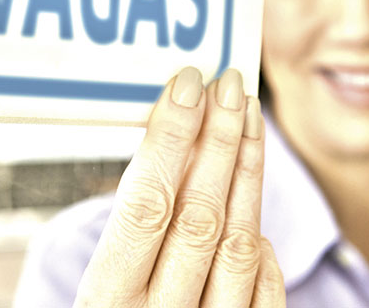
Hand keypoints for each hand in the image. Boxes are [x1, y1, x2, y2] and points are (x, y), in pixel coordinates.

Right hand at [73, 67, 284, 306]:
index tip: (187, 84)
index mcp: (107, 301)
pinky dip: (261, 239)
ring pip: (240, 242)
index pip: (147, 202)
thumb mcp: (102, 284)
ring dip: (248, 170)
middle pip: (200, 214)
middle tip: (228, 83)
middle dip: (218, 138)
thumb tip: (177, 137)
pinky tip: (248, 197)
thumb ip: (134, 227)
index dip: (171, 137)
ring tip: (248, 116)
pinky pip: (266, 286)